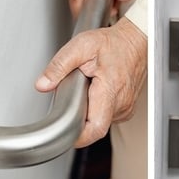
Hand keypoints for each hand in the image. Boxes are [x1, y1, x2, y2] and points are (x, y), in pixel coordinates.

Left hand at [35, 17, 146, 147]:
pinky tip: (98, 91)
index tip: (64, 132)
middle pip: (94, 127)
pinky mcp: (127, 108)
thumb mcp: (81, 46)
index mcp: (110, 91)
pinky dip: (98, 108)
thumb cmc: (114, 43)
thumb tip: (43, 85)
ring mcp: (126, 108)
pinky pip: (108, 117)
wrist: (136, 41)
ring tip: (89, 89)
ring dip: (89, 112)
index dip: (77, 136)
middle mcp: (122, 103)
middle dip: (79, 116)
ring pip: (100, 122)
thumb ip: (59, 66)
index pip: (95, 129)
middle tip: (76, 94)